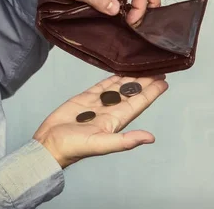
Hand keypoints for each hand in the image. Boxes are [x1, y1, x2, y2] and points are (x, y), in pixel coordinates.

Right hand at [32, 74, 167, 168]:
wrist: (49, 144)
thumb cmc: (73, 147)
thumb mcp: (101, 144)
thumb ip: (125, 141)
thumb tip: (150, 138)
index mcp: (117, 120)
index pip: (139, 103)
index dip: (152, 92)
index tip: (164, 81)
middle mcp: (110, 110)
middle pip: (132, 92)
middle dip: (145, 81)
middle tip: (158, 67)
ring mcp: (98, 104)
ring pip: (118, 87)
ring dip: (130, 78)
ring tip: (142, 66)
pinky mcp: (85, 99)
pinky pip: (101, 86)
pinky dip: (111, 78)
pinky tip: (119, 71)